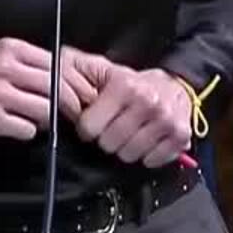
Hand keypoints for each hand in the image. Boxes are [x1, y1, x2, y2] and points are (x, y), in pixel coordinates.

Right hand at [0, 37, 97, 143]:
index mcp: (10, 49)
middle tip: (77, 115)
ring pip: (45, 108)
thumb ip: (29, 66)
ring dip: (51, 119)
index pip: (57, 63)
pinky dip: (29, 131)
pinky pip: (27, 128)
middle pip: (55, 85)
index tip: (83, 96)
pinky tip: (20, 128)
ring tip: (46, 122)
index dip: (74, 82)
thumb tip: (68, 82)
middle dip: (72, 104)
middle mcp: (4, 66)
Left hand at [64, 50, 192, 167]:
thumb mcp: (102, 71)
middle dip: (106, 139)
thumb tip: (52, 81)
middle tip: (114, 128)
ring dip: (126, 149)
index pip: (89, 126)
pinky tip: (147, 140)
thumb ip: (75, 73)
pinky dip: (146, 156)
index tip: (94, 123)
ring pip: (128, 155)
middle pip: (108, 144)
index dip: (87, 128)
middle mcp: (147, 102)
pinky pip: (151, 161)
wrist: (175, 85)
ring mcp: (165, 121)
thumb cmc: (134, 84)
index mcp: (124, 85)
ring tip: (130, 133)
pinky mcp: (180, 137)